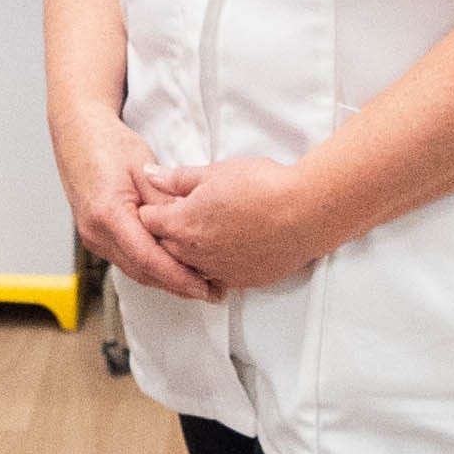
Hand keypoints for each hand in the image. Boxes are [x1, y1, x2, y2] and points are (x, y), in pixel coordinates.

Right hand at [56, 117, 220, 302]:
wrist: (78, 134)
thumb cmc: (108, 144)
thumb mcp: (145, 169)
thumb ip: (167, 204)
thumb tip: (193, 231)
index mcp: (107, 214)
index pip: (148, 258)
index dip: (179, 277)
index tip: (205, 288)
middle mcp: (96, 232)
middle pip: (142, 271)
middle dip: (178, 285)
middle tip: (213, 292)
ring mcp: (93, 238)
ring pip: (135, 270)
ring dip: (166, 280)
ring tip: (200, 285)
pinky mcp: (97, 237)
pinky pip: (128, 260)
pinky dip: (152, 268)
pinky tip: (174, 269)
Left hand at [140, 153, 344, 293]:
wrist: (305, 213)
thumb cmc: (263, 188)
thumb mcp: (214, 172)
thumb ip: (177, 178)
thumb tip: (151, 175)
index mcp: (182, 225)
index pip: (148, 221)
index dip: (152, 209)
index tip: (161, 202)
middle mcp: (195, 254)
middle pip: (164, 248)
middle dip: (166, 233)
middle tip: (182, 215)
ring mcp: (218, 271)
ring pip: (189, 266)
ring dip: (190, 252)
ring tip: (207, 231)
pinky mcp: (241, 281)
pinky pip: (217, 277)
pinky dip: (215, 265)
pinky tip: (228, 248)